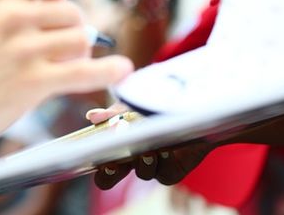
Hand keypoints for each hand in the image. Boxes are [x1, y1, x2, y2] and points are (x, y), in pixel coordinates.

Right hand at [0, 0, 133, 167]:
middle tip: (61, 50)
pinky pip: (84, 70)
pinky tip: (122, 69)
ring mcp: (22, 48)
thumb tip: (63, 7)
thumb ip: (10, 7)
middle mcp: (11, 14)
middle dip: (73, 30)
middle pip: (72, 10)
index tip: (54, 9)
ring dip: (81, 55)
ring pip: (80, 39)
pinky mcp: (32, 82)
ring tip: (64, 69)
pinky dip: (108, 70)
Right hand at [85, 107, 213, 189]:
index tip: (97, 155)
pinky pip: (164, 173)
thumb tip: (92, 116)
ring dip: (143, 161)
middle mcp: (132, 159)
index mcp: (117, 146)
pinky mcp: (173, 171)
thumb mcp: (132, 105)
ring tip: (145, 149)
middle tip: (112, 162)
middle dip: (111, 172)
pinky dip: (163, 161)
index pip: (99, 164)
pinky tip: (164, 149)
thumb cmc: (157, 105)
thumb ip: (113, 113)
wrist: (191, 106)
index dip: (96, 165)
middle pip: (112, 177)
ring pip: (142, 173)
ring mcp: (153, 166)